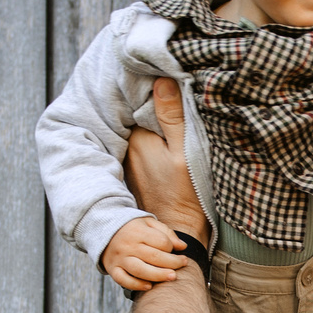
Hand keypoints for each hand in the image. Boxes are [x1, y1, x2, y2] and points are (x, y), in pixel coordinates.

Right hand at [103, 215, 186, 292]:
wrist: (103, 230)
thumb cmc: (132, 228)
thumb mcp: (148, 223)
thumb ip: (166, 232)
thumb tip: (183, 246)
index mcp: (137, 231)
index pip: (161, 241)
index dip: (172, 247)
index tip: (175, 249)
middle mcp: (127, 245)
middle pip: (154, 257)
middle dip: (172, 263)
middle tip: (184, 264)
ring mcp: (119, 258)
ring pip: (140, 270)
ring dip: (158, 275)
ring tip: (173, 277)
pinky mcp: (113, 269)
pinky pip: (124, 280)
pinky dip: (136, 285)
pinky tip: (149, 286)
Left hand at [127, 77, 207, 235]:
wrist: (179, 232)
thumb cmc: (185, 195)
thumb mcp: (185, 152)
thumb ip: (172, 117)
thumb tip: (161, 81)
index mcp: (137, 140)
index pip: (144, 105)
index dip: (160, 98)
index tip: (176, 96)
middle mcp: (127, 150)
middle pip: (141, 120)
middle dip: (156, 113)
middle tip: (180, 115)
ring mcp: (129, 163)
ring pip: (143, 135)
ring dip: (156, 130)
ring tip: (175, 133)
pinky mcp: (136, 175)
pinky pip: (143, 151)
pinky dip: (154, 146)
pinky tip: (167, 152)